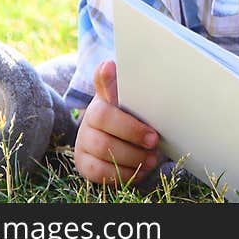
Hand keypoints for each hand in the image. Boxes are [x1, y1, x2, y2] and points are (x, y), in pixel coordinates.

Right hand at [73, 60, 159, 184]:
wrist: (120, 140)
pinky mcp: (84, 164)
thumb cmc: (131, 116)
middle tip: (155, 140)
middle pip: (105, 125)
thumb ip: (124, 86)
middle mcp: (88, 121)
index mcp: (101, 102)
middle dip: (133, 134)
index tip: (112, 69)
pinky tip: (140, 170)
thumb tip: (109, 64)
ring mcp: (84, 143)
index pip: (103, 95)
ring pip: (104, 151)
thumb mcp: (132, 101)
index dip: (107, 81)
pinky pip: (101, 173)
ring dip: (132, 157)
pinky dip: (124, 173)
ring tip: (152, 159)